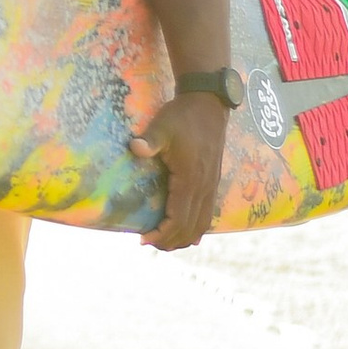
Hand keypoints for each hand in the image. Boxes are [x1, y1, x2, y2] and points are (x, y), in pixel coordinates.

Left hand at [129, 93, 227, 249]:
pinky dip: (196, 228)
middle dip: (170, 241)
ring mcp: (211, 186)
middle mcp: (204, 187)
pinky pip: (207, 214)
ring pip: (202, 224)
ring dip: (183, 238)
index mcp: (190, 180)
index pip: (178, 219)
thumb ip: (149, 140)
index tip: (142, 239)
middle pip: (190, 228)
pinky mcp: (213, 182)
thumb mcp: (163, 126)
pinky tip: (186, 233)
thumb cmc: (182, 116)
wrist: (208, 105)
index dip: (162, 234)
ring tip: (164, 242)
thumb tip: (134, 147)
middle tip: (148, 243)